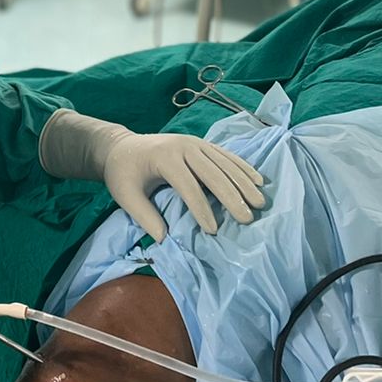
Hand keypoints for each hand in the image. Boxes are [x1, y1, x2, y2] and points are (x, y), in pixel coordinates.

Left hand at [39, 109, 264, 241]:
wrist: (121, 147)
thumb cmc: (123, 173)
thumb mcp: (125, 195)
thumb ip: (143, 216)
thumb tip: (164, 238)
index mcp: (164, 157)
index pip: (187, 185)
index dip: (201, 208)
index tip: (213, 230)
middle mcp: (183, 146)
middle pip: (212, 172)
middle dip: (231, 196)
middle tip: (248, 218)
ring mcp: (194, 142)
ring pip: (224, 162)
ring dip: (244, 182)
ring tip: (260, 202)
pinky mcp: (201, 143)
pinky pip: (226, 155)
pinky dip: (242, 167)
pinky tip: (258, 180)